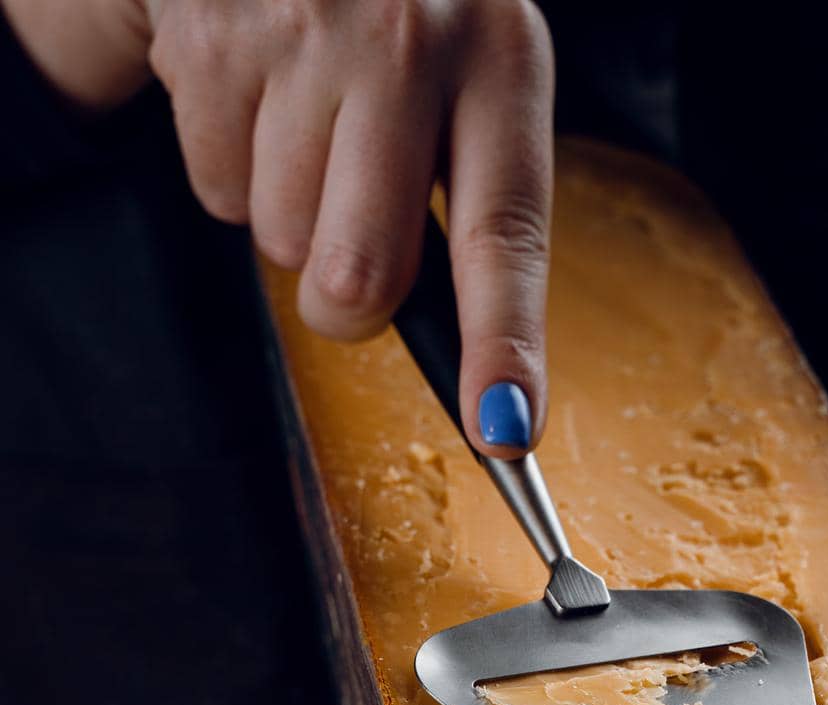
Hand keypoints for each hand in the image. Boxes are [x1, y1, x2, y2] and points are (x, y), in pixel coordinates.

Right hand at [2, 0, 553, 456]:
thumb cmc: (403, 29)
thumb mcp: (471, 85)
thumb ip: (478, 209)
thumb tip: (486, 390)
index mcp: (500, 59)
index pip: (503, 235)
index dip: (502, 346)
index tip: (504, 430)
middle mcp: (409, 37)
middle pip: (360, 276)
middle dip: (347, 299)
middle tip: (353, 240)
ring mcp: (302, 30)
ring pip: (278, 242)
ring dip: (288, 218)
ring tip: (308, 127)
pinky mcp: (212, 35)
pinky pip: (216, 190)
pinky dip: (234, 167)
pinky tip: (261, 100)